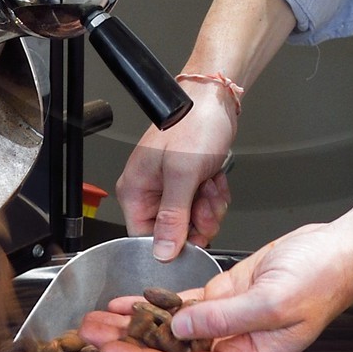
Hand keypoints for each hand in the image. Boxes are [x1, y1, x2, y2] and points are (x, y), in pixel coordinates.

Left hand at [80, 222, 352, 351]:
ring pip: (170, 329)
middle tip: (86, 334)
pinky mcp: (225, 295)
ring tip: (95, 319)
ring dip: (134, 324)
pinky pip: (181, 305)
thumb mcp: (273, 303)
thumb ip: (224, 319)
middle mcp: (232, 347)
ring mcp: (226, 321)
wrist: (341, 249)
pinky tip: (126, 301)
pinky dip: (153, 302)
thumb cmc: (321, 280)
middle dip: (127, 345)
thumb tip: (180, 330)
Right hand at [114, 85, 236, 260]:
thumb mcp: (182, 174)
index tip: (191, 235)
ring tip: (208, 182)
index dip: (171, 242)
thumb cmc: (194, 123)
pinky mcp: (190, 182)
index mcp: (136, 190)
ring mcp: (171, 187)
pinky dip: (215, 196)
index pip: (145, 238)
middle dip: (197, 220)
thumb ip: (172, 216)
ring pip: (193, 221)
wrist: (216, 99)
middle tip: (203, 199)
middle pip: (174, 232)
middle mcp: (151, 191)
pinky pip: (204, 207)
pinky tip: (214, 178)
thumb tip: (162, 252)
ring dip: (209, 207)